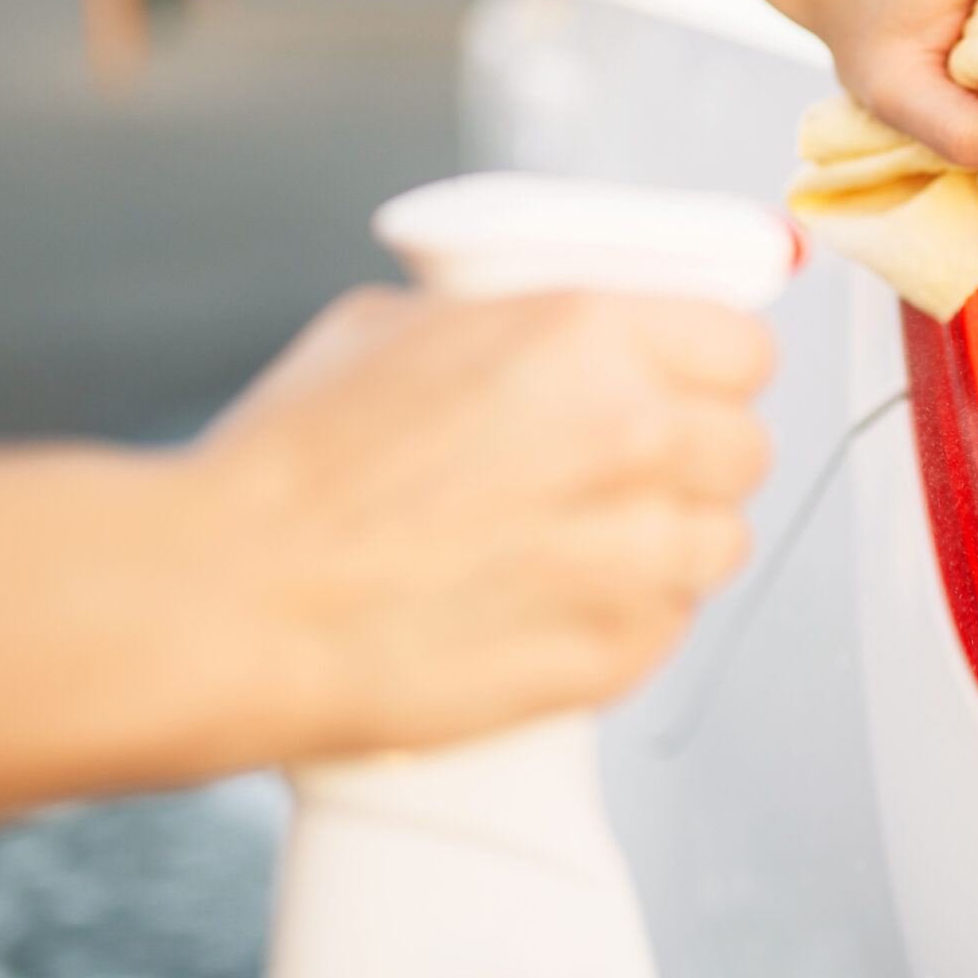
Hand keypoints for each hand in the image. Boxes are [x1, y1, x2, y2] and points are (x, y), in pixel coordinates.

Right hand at [186, 285, 773, 758]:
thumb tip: (558, 332)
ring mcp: (630, 554)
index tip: (687, 383)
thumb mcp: (396, 325)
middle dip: (693, 454)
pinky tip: (554, 598)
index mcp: (587, 334)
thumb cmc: (289, 468)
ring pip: (720, 541)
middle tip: (623, 467)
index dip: (710, 368)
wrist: (232, 598)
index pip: (742, 346)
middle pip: (744, 445)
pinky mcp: (611, 653)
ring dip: (669, 538)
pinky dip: (628, 614)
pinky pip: (669, 623)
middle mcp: (631, 436)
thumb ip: (513, 324)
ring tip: (582, 541)